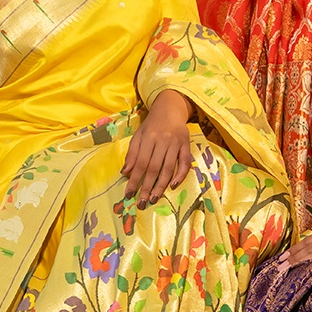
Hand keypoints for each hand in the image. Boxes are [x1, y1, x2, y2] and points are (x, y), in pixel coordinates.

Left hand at [122, 90, 192, 207]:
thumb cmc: (152, 125)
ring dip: (161, 185)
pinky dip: (180, 174)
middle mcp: (163, 141)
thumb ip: (132, 153)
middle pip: (154, 168)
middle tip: (142, 203)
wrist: (170, 109)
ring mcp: (176, 143)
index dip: (134, 180)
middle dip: (147, 187)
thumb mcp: (138, 135)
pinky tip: (173, 185)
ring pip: (168, 168)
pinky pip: (185, 162)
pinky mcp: (187, 145)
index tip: (129, 194)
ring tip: (154, 198)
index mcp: (149, 138)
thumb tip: (125, 172)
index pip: (140, 163)